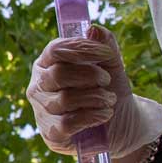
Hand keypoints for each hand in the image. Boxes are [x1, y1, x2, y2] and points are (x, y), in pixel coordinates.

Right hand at [27, 24, 161, 158]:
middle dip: (89, 76)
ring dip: (95, 98)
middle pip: (57, 75)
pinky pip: (67, 123)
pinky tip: (104, 114)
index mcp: (48, 63)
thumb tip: (94, 29)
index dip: (81, 49)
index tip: (106, 54)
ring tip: (109, 100)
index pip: (55, 50)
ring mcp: (42, 110)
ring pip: (64, 99)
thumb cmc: (110, 89)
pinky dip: (91, 116)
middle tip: (106, 80)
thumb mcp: (112, 65)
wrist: (122, 122)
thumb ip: (105, 46)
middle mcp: (39, 85)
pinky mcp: (52, 133)